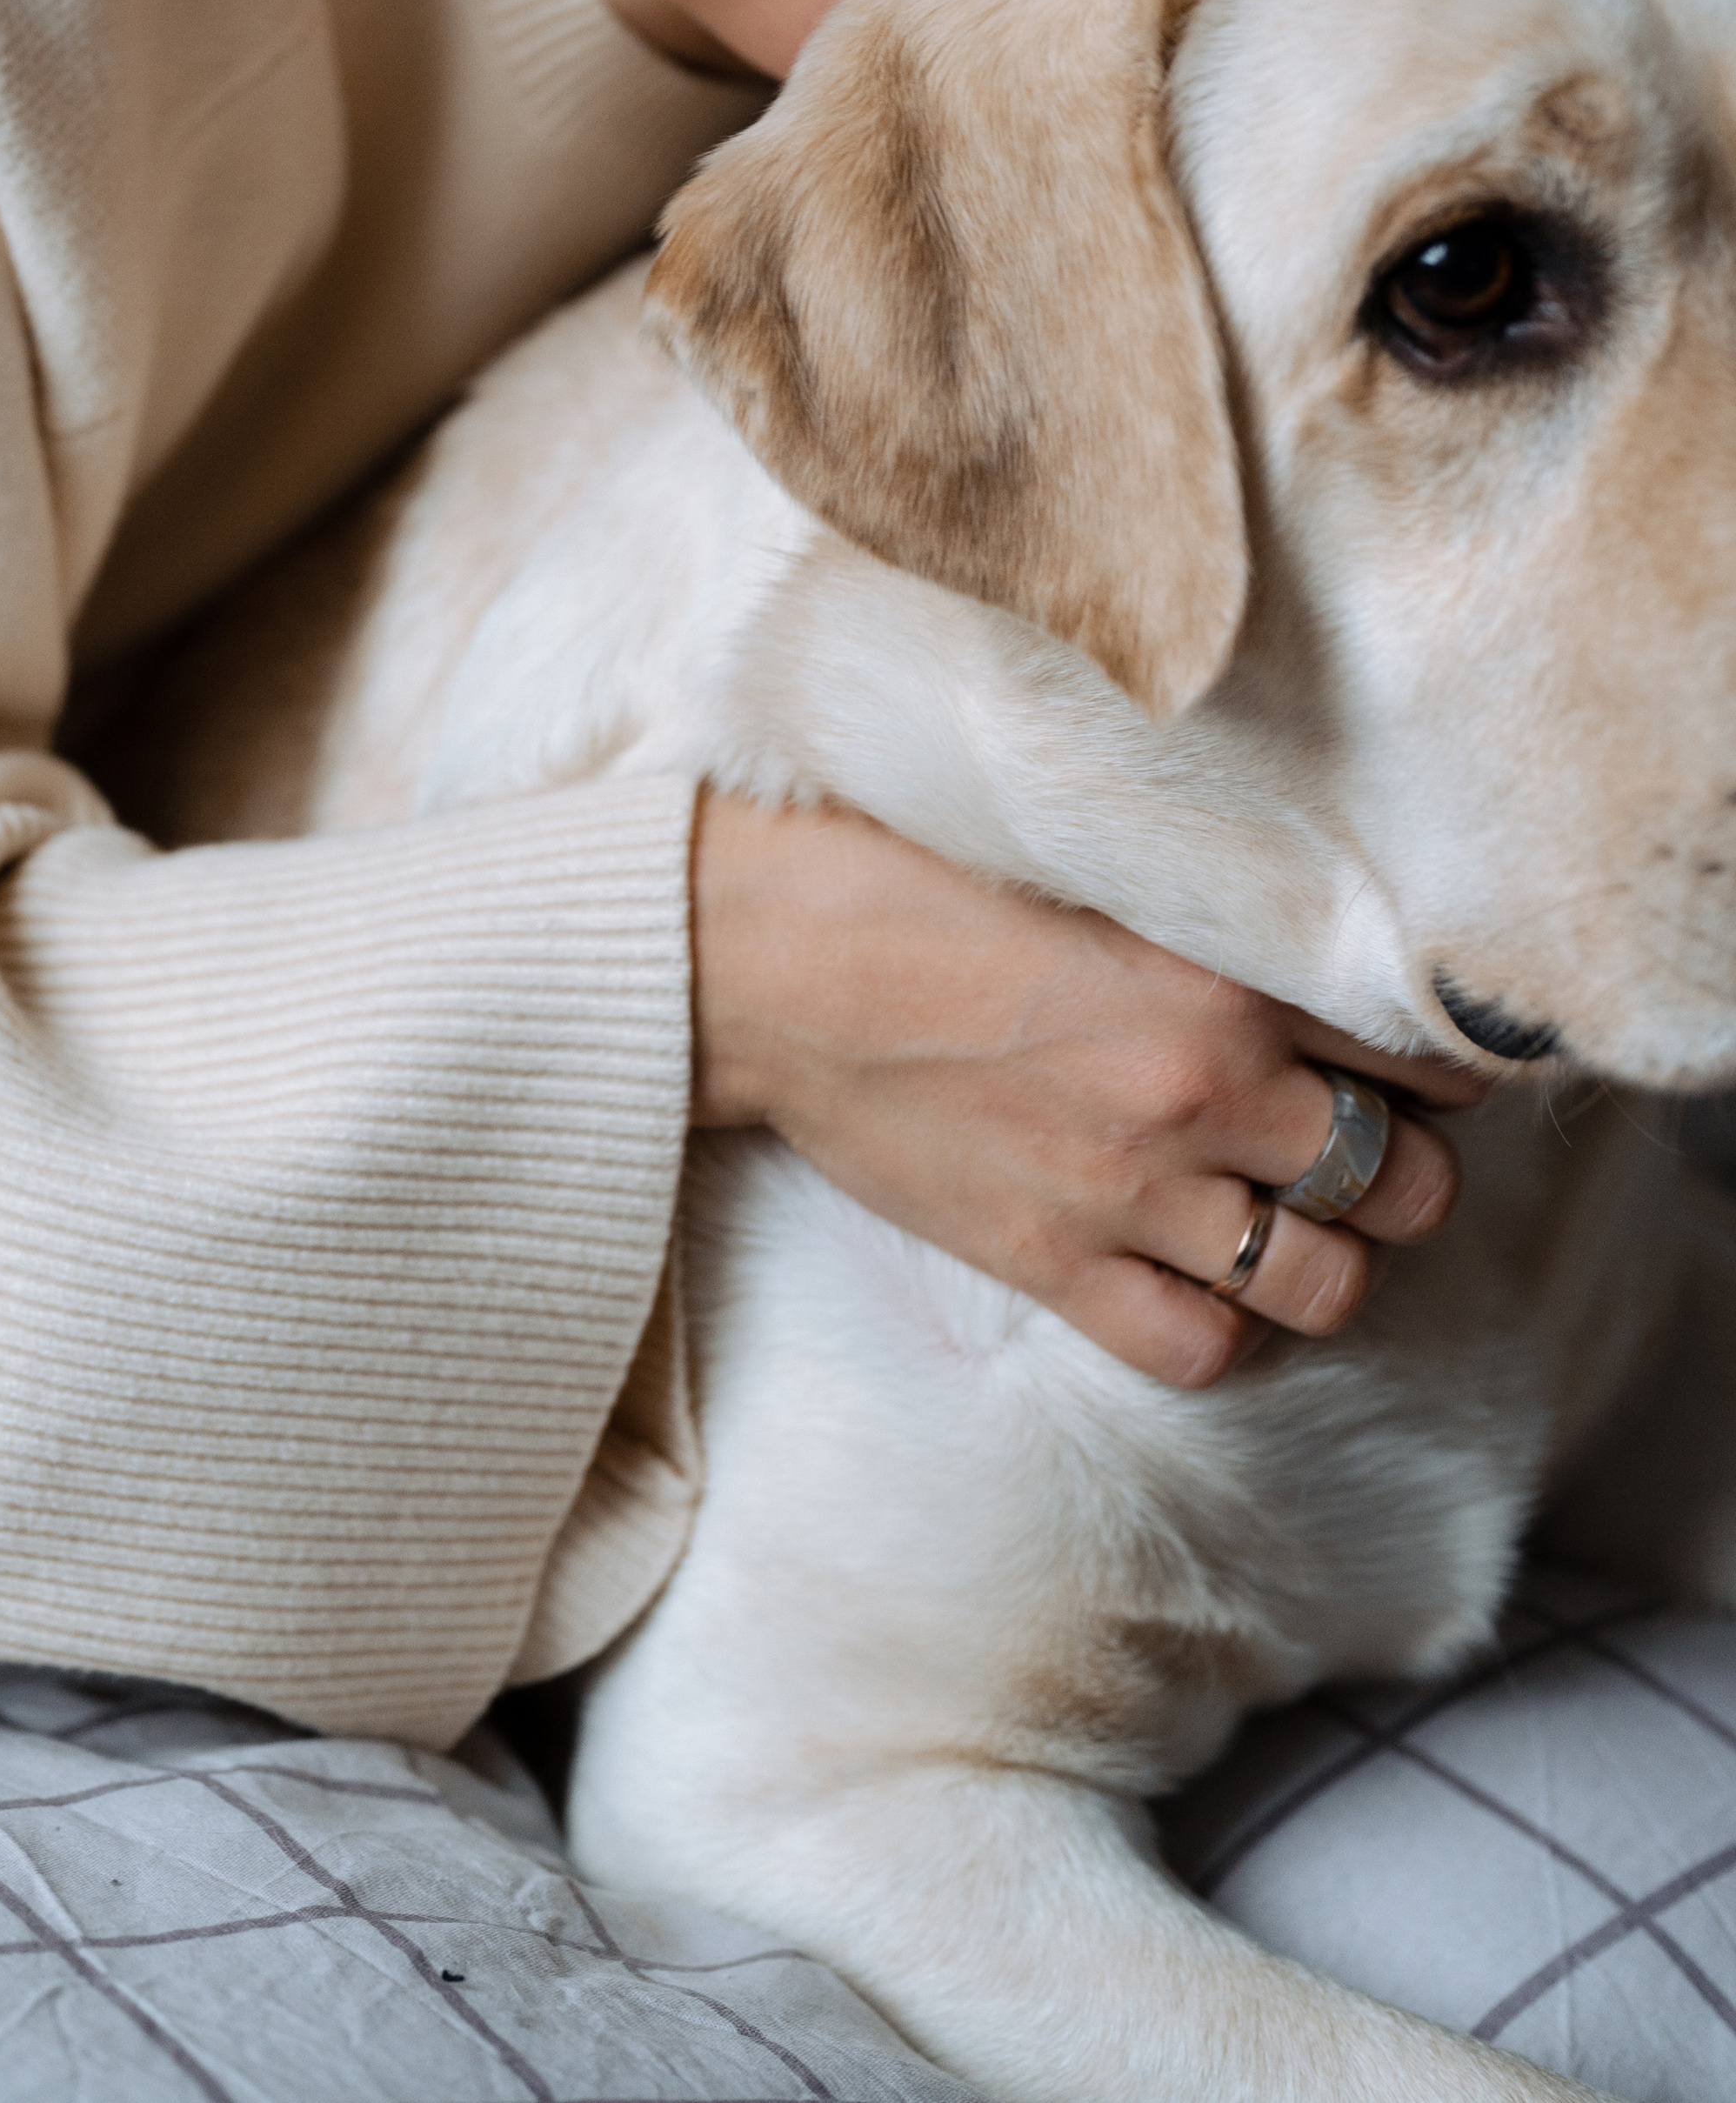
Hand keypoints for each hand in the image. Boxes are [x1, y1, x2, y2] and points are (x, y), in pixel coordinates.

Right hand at [689, 789, 1491, 1387]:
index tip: (1407, 1056)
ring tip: (1289, 1217)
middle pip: (1403, 1183)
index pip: (1420, 1049)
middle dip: (1402, 1167)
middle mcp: (1201, 1090)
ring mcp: (1129, 1191)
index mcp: (1222, 972)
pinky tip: (1194, 1272)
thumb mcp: (1090, 851)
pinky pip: (1200, 1351)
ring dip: (1328, 1257)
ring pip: (1326, 1285)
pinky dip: (1219, 1328)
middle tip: (1355, 1138)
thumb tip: (1304, 924)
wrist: (765, 956)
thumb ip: (1211, 897)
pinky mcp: (1051, 1264)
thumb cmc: (909, 870)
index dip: (1436, 1059)